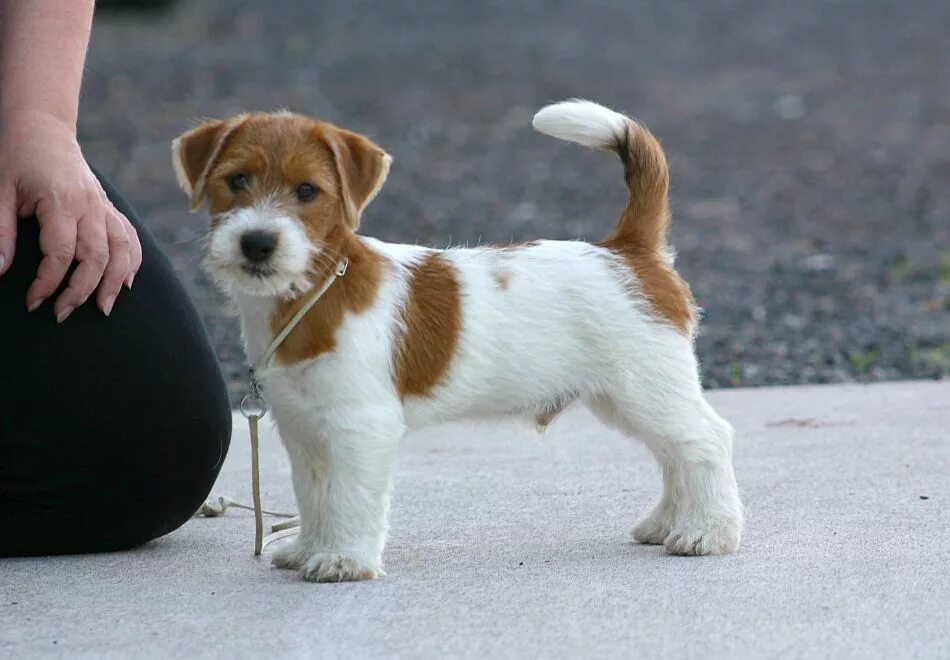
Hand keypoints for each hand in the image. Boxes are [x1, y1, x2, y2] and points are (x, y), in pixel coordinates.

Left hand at [0, 110, 141, 320]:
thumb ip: (1, 231)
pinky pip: (130, 237)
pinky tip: (127, 283)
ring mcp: (104, 206)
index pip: (61, 253)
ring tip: (104, 308)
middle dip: (81, 291)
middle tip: (62, 314)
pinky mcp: (109, 206)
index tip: (34, 303)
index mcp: (61, 201)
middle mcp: (90, 205)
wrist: (41, 126)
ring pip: (121, 251)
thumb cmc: (15, 156)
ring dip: (115, 282)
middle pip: (96, 258)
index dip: (48, 283)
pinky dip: (133, 261)